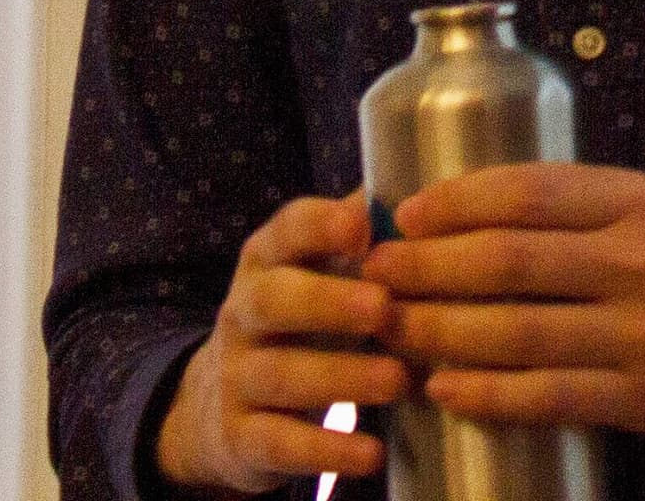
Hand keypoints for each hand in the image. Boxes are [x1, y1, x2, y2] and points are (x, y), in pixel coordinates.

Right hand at [153, 192, 406, 492]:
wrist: (220, 407)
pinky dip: (324, 450)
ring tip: (398, 382)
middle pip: (273, 300)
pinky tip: (371, 454)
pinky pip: (278, 442)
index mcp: (266, 259)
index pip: (287, 231)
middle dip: (328, 302)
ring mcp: (236, 375)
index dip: (321, 226)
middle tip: (384, 307)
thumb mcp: (317, 271)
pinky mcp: (240, 436)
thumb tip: (424, 191)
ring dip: (341, 378)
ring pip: (280, 373)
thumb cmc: (298, 321)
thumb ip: (361, 233)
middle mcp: (242, 311)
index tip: (363, 226)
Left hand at [359, 163, 644, 446]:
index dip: (455, 202)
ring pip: (516, 330)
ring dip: (440, 329)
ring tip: (392, 328)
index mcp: (643, 200)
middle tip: (375, 271)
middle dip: (427, 266)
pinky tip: (447, 386)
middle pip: (506, 260)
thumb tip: (500, 210)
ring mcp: (642, 333)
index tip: (406, 212)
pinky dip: (489, 392)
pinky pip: (549, 395)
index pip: (528, 191)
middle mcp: (639, 260)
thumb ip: (600, 209)